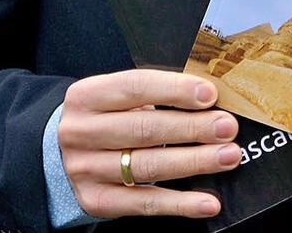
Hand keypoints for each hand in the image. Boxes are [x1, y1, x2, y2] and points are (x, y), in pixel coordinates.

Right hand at [57, 69, 240, 218]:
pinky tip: (208, 201)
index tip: (209, 94)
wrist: (64, 153)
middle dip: (191, 127)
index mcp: (87, 96)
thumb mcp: (117, 97)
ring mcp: (86, 169)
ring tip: (227, 156)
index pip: (135, 87)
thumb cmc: (106, 117)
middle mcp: (81, 132)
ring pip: (147, 166)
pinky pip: (145, 203)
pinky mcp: (97, 201)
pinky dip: (181, 204)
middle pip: (144, 129)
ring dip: (194, 162)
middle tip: (227, 127)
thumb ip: (155, 95)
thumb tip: (209, 99)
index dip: (174, 90)